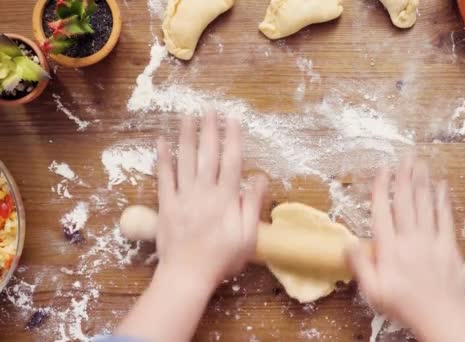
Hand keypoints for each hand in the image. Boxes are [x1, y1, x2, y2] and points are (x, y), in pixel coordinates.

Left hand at [155, 113, 266, 286]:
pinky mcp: (165, 205)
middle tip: (208, 108)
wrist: (188, 275)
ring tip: (186, 116)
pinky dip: (162, 159)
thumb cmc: (222, 258)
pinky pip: (163, 177)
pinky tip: (161, 142)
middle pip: (207, 154)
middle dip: (209, 130)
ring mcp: (183, 196)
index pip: (231, 161)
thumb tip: (260, 178)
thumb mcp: (248, 236)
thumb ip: (252, 205)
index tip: (233, 119)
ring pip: (184, 160)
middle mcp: (204, 191)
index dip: (233, 138)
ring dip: (186, 136)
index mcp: (226, 198)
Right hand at [347, 155, 464, 341]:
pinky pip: (445, 217)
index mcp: (389, 248)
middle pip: (405, 201)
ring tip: (420, 162)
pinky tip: (441, 186)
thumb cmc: (403, 305)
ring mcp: (431, 239)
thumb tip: (346, 243)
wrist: (440, 315)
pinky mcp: (448, 245)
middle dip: (404, 176)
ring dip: (422, 181)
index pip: (382, 211)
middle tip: (405, 155)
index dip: (381, 188)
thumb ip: (360, 265)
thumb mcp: (373, 291)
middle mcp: (410, 238)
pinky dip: (442, 200)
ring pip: (425, 204)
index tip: (382, 170)